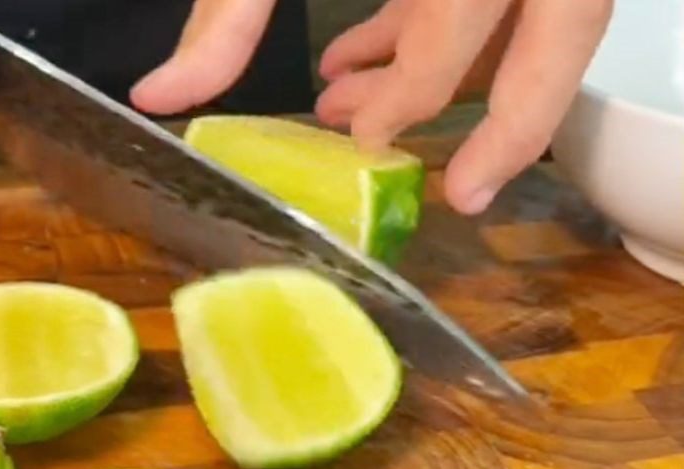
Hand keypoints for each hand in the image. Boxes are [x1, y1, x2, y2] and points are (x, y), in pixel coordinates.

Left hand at [134, 0, 611, 216]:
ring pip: (545, 6)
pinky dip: (436, 26)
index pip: (465, 17)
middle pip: (566, 24)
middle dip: (515, 123)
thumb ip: (227, 5)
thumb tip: (160, 97)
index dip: (417, 95)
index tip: (368, 141)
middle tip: (466, 192)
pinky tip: (365, 55)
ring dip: (461, 75)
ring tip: (370, 116)